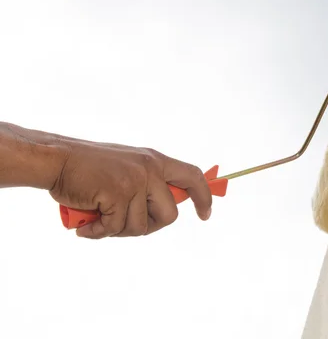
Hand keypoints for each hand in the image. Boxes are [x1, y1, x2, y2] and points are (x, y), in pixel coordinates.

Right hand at [49, 140, 211, 238]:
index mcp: (155, 161)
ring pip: (140, 227)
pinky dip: (98, 232)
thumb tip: (167, 209)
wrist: (56, 159)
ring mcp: (136, 181)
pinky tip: (86, 226)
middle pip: (170, 215)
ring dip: (117, 230)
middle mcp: (150, 169)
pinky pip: (115, 228)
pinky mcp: (118, 194)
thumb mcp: (128, 168)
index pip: (192, 176)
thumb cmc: (88, 168)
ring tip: (99, 218)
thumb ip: (148, 184)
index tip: (205, 214)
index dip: (203, 196)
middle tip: (123, 223)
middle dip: (148, 226)